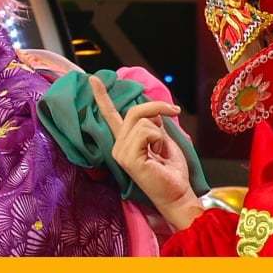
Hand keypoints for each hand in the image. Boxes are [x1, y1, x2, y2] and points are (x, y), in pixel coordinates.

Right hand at [90, 75, 202, 230]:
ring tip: (160, 151)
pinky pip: (146, 132)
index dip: (101, 95)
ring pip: (142, 121)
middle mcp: (118, 146)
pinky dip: (158, 138)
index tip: (93, 79)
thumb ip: (152, 123)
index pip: (110, 115)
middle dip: (157, 107)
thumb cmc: (172, 170)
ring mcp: (121, 153)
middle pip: (134, 111)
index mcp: (125, 140)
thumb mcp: (163, 139)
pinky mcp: (128, 159)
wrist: (178, 193)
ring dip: (160, 132)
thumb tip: (151, 111)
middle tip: (174, 110)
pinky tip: (157, 154)